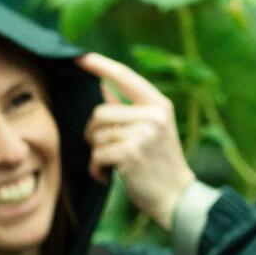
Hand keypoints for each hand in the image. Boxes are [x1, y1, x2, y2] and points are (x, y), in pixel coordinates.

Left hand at [78, 53, 195, 230]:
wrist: (176, 197)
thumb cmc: (159, 164)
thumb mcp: (151, 130)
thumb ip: (128, 107)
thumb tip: (102, 85)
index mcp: (158, 105)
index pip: (124, 76)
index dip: (100, 65)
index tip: (79, 56)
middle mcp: (153, 115)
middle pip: (100, 111)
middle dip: (94, 132)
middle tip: (107, 150)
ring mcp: (143, 133)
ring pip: (96, 134)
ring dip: (98, 154)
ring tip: (115, 165)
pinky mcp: (130, 153)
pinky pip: (96, 154)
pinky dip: (97, 169)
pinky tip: (110, 177)